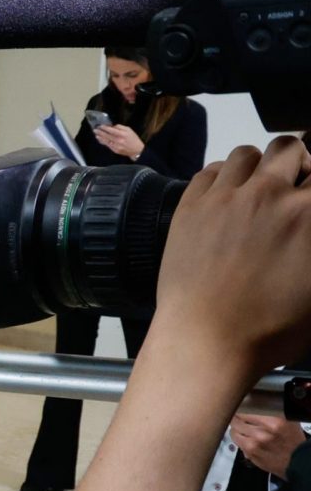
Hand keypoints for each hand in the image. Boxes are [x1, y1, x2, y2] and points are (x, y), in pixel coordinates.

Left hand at [94, 124, 144, 158]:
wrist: (136, 150)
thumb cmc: (133, 139)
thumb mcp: (129, 130)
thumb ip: (120, 127)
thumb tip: (112, 126)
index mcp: (122, 134)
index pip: (111, 130)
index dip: (105, 128)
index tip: (100, 126)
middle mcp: (118, 140)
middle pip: (107, 136)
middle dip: (100, 132)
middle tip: (95, 129)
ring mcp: (116, 146)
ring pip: (106, 141)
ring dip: (100, 137)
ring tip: (96, 134)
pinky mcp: (114, 150)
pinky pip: (107, 145)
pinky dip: (103, 142)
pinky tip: (100, 139)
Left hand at [148, 138, 310, 380]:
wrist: (207, 341)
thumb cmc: (272, 329)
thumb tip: (304, 230)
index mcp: (310, 213)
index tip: (307, 195)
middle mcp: (272, 194)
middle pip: (290, 149)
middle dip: (295, 164)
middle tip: (289, 187)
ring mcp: (227, 198)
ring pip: (247, 154)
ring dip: (256, 167)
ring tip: (254, 190)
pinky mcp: (190, 208)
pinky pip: (209, 171)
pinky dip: (220, 179)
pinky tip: (223, 199)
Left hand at [230, 413, 306, 476]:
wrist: (297, 460)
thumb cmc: (292, 440)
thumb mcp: (287, 420)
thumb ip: (271, 411)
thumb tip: (253, 404)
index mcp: (275, 421)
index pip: (248, 408)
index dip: (244, 407)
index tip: (243, 407)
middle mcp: (264, 431)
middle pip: (238, 418)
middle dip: (238, 417)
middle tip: (241, 417)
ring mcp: (256, 442)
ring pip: (234, 429)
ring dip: (236, 427)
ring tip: (242, 428)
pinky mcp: (250, 452)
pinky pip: (236, 440)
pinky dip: (237, 437)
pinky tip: (243, 436)